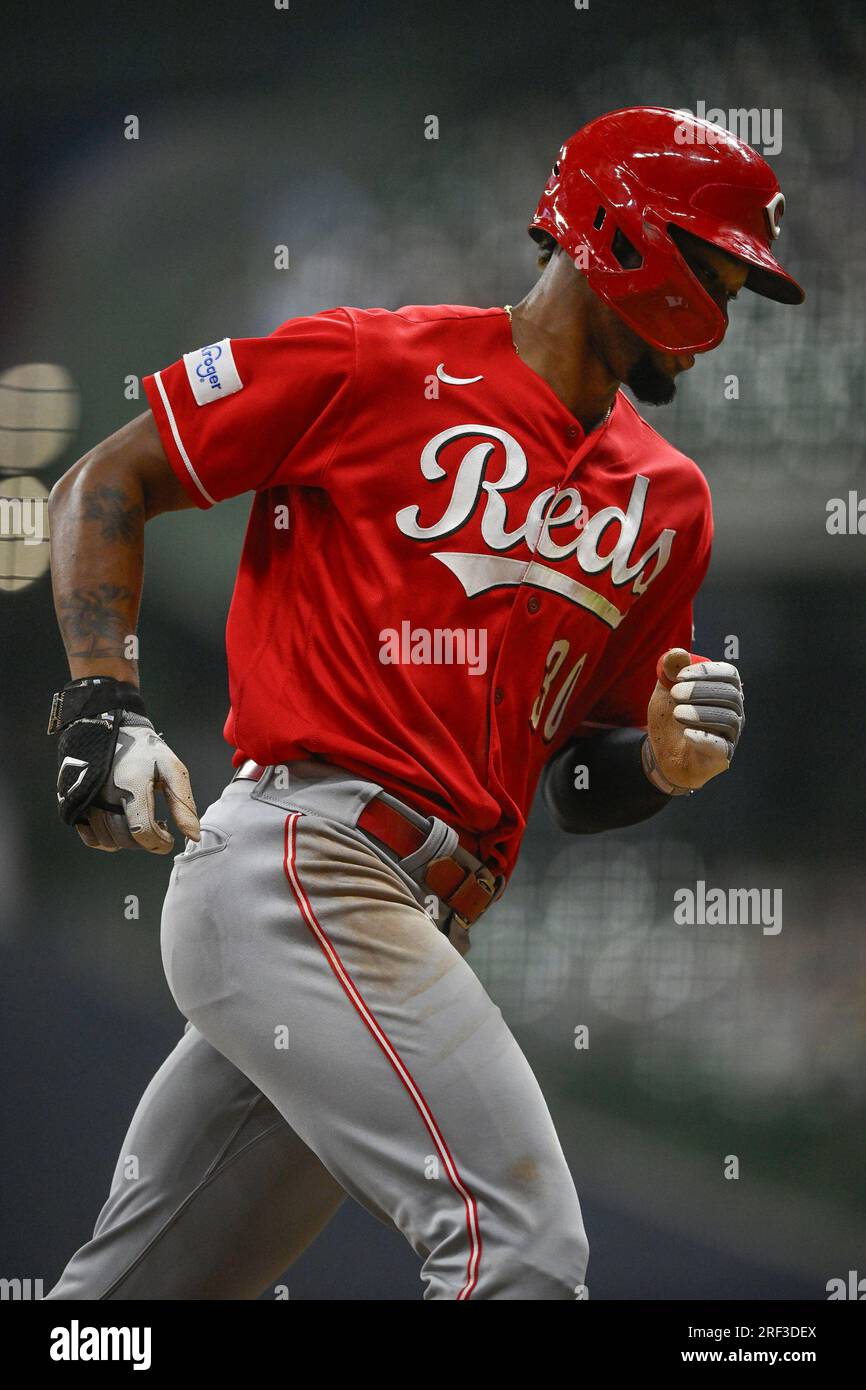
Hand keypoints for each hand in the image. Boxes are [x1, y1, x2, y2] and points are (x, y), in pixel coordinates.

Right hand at [61, 716, 200, 853]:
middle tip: (158, 828)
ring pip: (108, 840)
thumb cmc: (146, 750)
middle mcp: (105, 796)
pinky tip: (120, 827)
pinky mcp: (76, 803)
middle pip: (125, 839)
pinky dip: (106, 839)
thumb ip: (183, 804)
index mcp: (132, 786)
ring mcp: (87, 800)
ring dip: (127, 841)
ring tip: (140, 824)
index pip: (143, 831)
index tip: (169, 839)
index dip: (159, 843)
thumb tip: (194, 836)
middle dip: (146, 842)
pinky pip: (89, 836)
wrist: (111, 727)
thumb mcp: (172, 770)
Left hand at [645, 648, 744, 792]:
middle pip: (730, 695)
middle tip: (675, 693)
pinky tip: (686, 733)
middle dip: (701, 691)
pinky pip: (721, 746)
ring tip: (677, 713)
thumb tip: (677, 653)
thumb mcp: (665, 692)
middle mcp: (733, 711)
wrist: (663, 754)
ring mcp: (730, 735)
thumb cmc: (671, 718)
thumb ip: (670, 672)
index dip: (707, 672)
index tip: (680, 676)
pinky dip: (705, 737)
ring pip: (728, 719)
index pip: (729, 674)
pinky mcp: (721, 757)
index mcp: (723, 690)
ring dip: (701, 713)